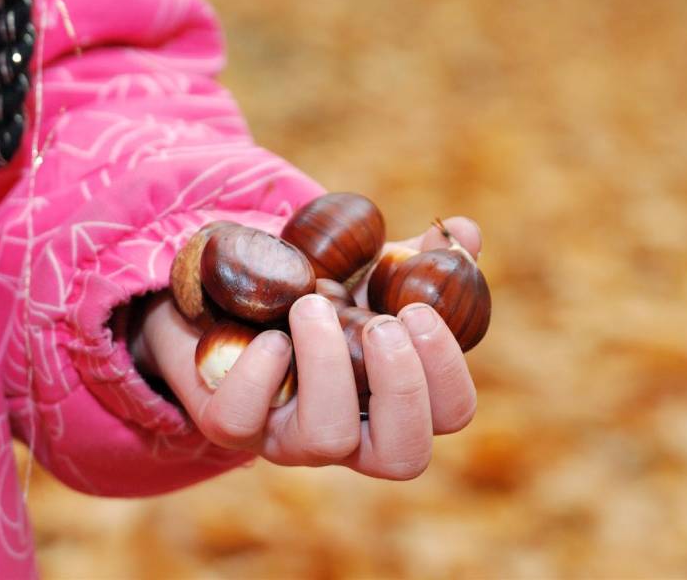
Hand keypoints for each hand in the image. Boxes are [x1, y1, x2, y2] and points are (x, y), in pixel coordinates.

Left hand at [133, 217, 480, 479]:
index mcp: (390, 399)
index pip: (448, 414)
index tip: (420, 310)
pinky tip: (267, 334)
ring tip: (313, 304)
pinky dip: (259, 373)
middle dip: (401, 385)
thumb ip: (414, 258)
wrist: (222, 302)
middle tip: (380, 324)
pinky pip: (242, 420)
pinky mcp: (229, 425)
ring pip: (325, 439)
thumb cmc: (308, 298)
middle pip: (403, 454)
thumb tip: (464, 233)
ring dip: (328, 364)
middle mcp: (346, 433)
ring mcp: (286, 437)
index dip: (447, 371)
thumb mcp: (362, 273)